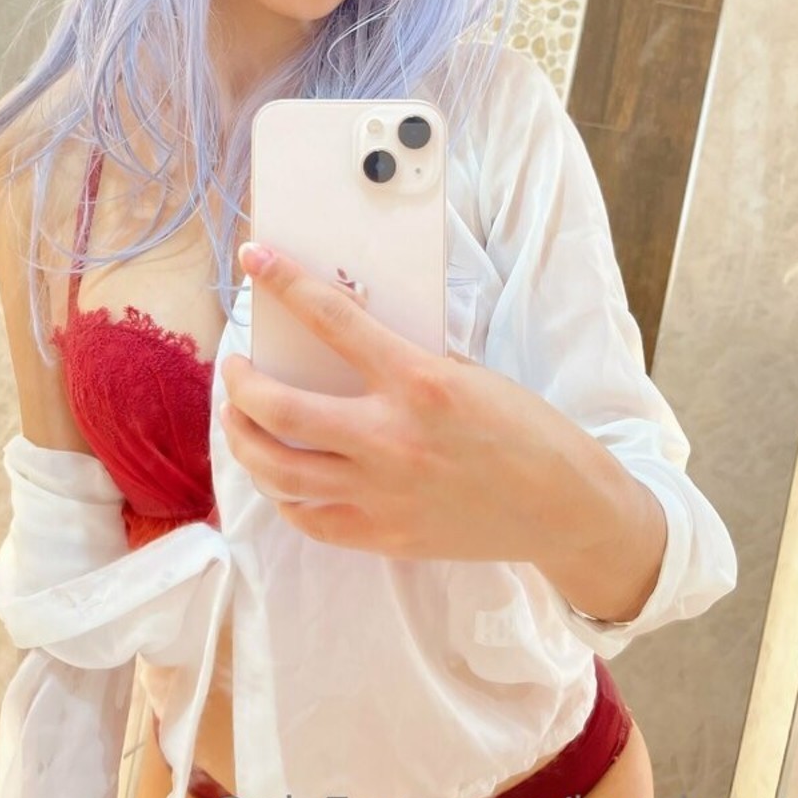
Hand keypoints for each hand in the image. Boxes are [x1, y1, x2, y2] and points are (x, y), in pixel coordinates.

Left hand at [218, 241, 568, 561]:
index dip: (284, 283)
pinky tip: (279, 475)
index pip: (332, 319)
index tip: (254, 260)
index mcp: (418, 382)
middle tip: (234, 368)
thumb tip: (343, 341)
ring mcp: (383, 493)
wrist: (562, 507)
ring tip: (239, 418)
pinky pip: (309, 517)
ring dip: (244, 439)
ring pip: (280, 470)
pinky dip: (283, 493)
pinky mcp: (384, 536)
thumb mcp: (467, 375)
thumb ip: (405, 362)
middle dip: (241, 383)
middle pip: (281, 409)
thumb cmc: (523, 430)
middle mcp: (391, 438)